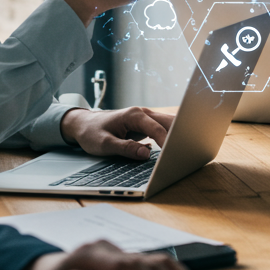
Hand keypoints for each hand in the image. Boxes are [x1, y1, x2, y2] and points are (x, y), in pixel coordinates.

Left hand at [60, 106, 174, 159]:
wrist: (82, 124)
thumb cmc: (91, 133)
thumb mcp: (105, 144)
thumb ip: (126, 148)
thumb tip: (146, 155)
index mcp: (134, 115)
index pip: (157, 128)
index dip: (167, 142)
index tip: (173, 155)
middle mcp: (142, 113)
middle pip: (168, 122)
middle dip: (179, 134)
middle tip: (187, 150)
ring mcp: (145, 119)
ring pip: (168, 124)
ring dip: (176, 135)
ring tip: (185, 149)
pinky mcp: (145, 125)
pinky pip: (162, 130)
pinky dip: (170, 137)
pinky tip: (175, 148)